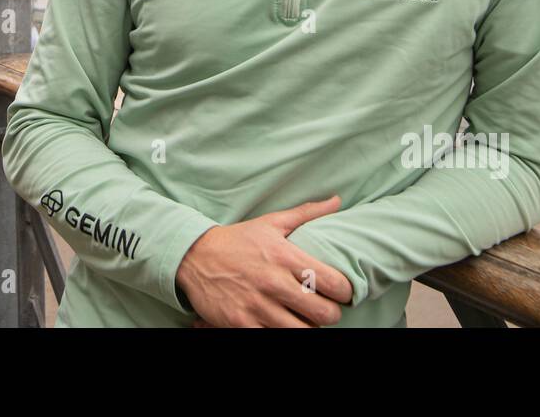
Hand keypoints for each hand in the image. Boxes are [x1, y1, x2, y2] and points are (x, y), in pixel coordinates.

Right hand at [176, 195, 352, 327]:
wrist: (194, 256)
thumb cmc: (238, 240)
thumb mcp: (271, 223)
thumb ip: (306, 213)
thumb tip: (337, 200)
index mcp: (285, 257)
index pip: (334, 282)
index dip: (345, 292)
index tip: (342, 292)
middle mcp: (273, 282)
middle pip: (323, 314)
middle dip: (330, 314)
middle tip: (325, 309)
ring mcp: (257, 306)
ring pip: (301, 332)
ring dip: (308, 328)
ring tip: (304, 319)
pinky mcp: (240, 324)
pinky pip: (272, 338)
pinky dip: (281, 334)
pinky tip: (280, 324)